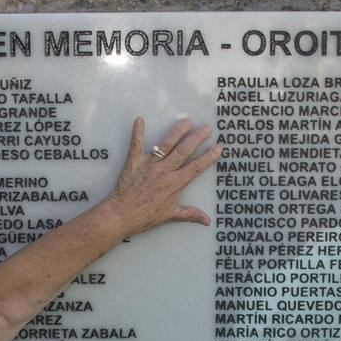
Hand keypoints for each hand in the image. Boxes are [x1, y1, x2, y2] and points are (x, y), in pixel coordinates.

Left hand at [104, 117, 220, 236]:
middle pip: (184, 151)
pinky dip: (138, 131)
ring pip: (166, 144)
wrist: (121, 215)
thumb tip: (207, 221)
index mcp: (174, 184)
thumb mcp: (169, 216)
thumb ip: (189, 214)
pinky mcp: (134, 162)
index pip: (196, 168)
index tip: (219, 148)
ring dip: (177, 131)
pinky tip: (140, 119)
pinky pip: (136, 144)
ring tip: (187, 120)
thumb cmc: (145, 216)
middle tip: (207, 128)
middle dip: (197, 138)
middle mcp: (164, 171)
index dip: (208, 157)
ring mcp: (149, 165)